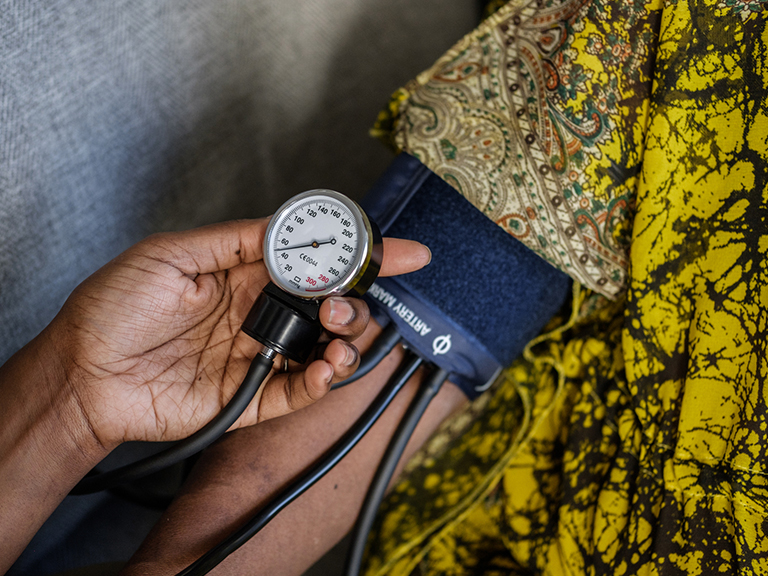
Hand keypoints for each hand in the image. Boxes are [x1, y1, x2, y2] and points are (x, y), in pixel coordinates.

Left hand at [44, 219, 429, 450]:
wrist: (83, 372)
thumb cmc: (115, 307)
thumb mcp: (172, 252)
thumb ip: (235, 240)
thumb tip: (287, 227)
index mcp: (245, 274)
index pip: (315, 261)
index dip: (361, 256)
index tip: (402, 253)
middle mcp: (260, 313)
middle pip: (332, 306)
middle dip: (356, 302)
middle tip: (343, 304)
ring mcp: (260, 354)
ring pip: (327, 350)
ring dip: (348, 340)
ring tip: (335, 333)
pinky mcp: (252, 396)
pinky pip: (300, 391)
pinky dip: (323, 381)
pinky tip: (325, 368)